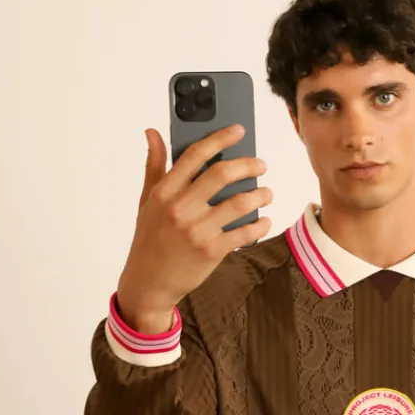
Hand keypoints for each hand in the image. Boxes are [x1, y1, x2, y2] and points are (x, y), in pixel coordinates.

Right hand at [116, 125, 272, 332]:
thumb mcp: (147, 201)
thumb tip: (153, 132)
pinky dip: (259, 225)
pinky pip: (244, 232)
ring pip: (239, 203)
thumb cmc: (150, 240)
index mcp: (164, 192)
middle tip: (261, 165)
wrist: (148, 283)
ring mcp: (197, 231)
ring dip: (260, 195)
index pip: (195, 155)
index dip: (219, 138)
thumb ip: (154, 166)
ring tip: (266, 193)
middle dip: (248, 165)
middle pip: (222, 174)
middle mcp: (180, 208)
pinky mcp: (212, 251)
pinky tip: (264, 221)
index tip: (238, 131)